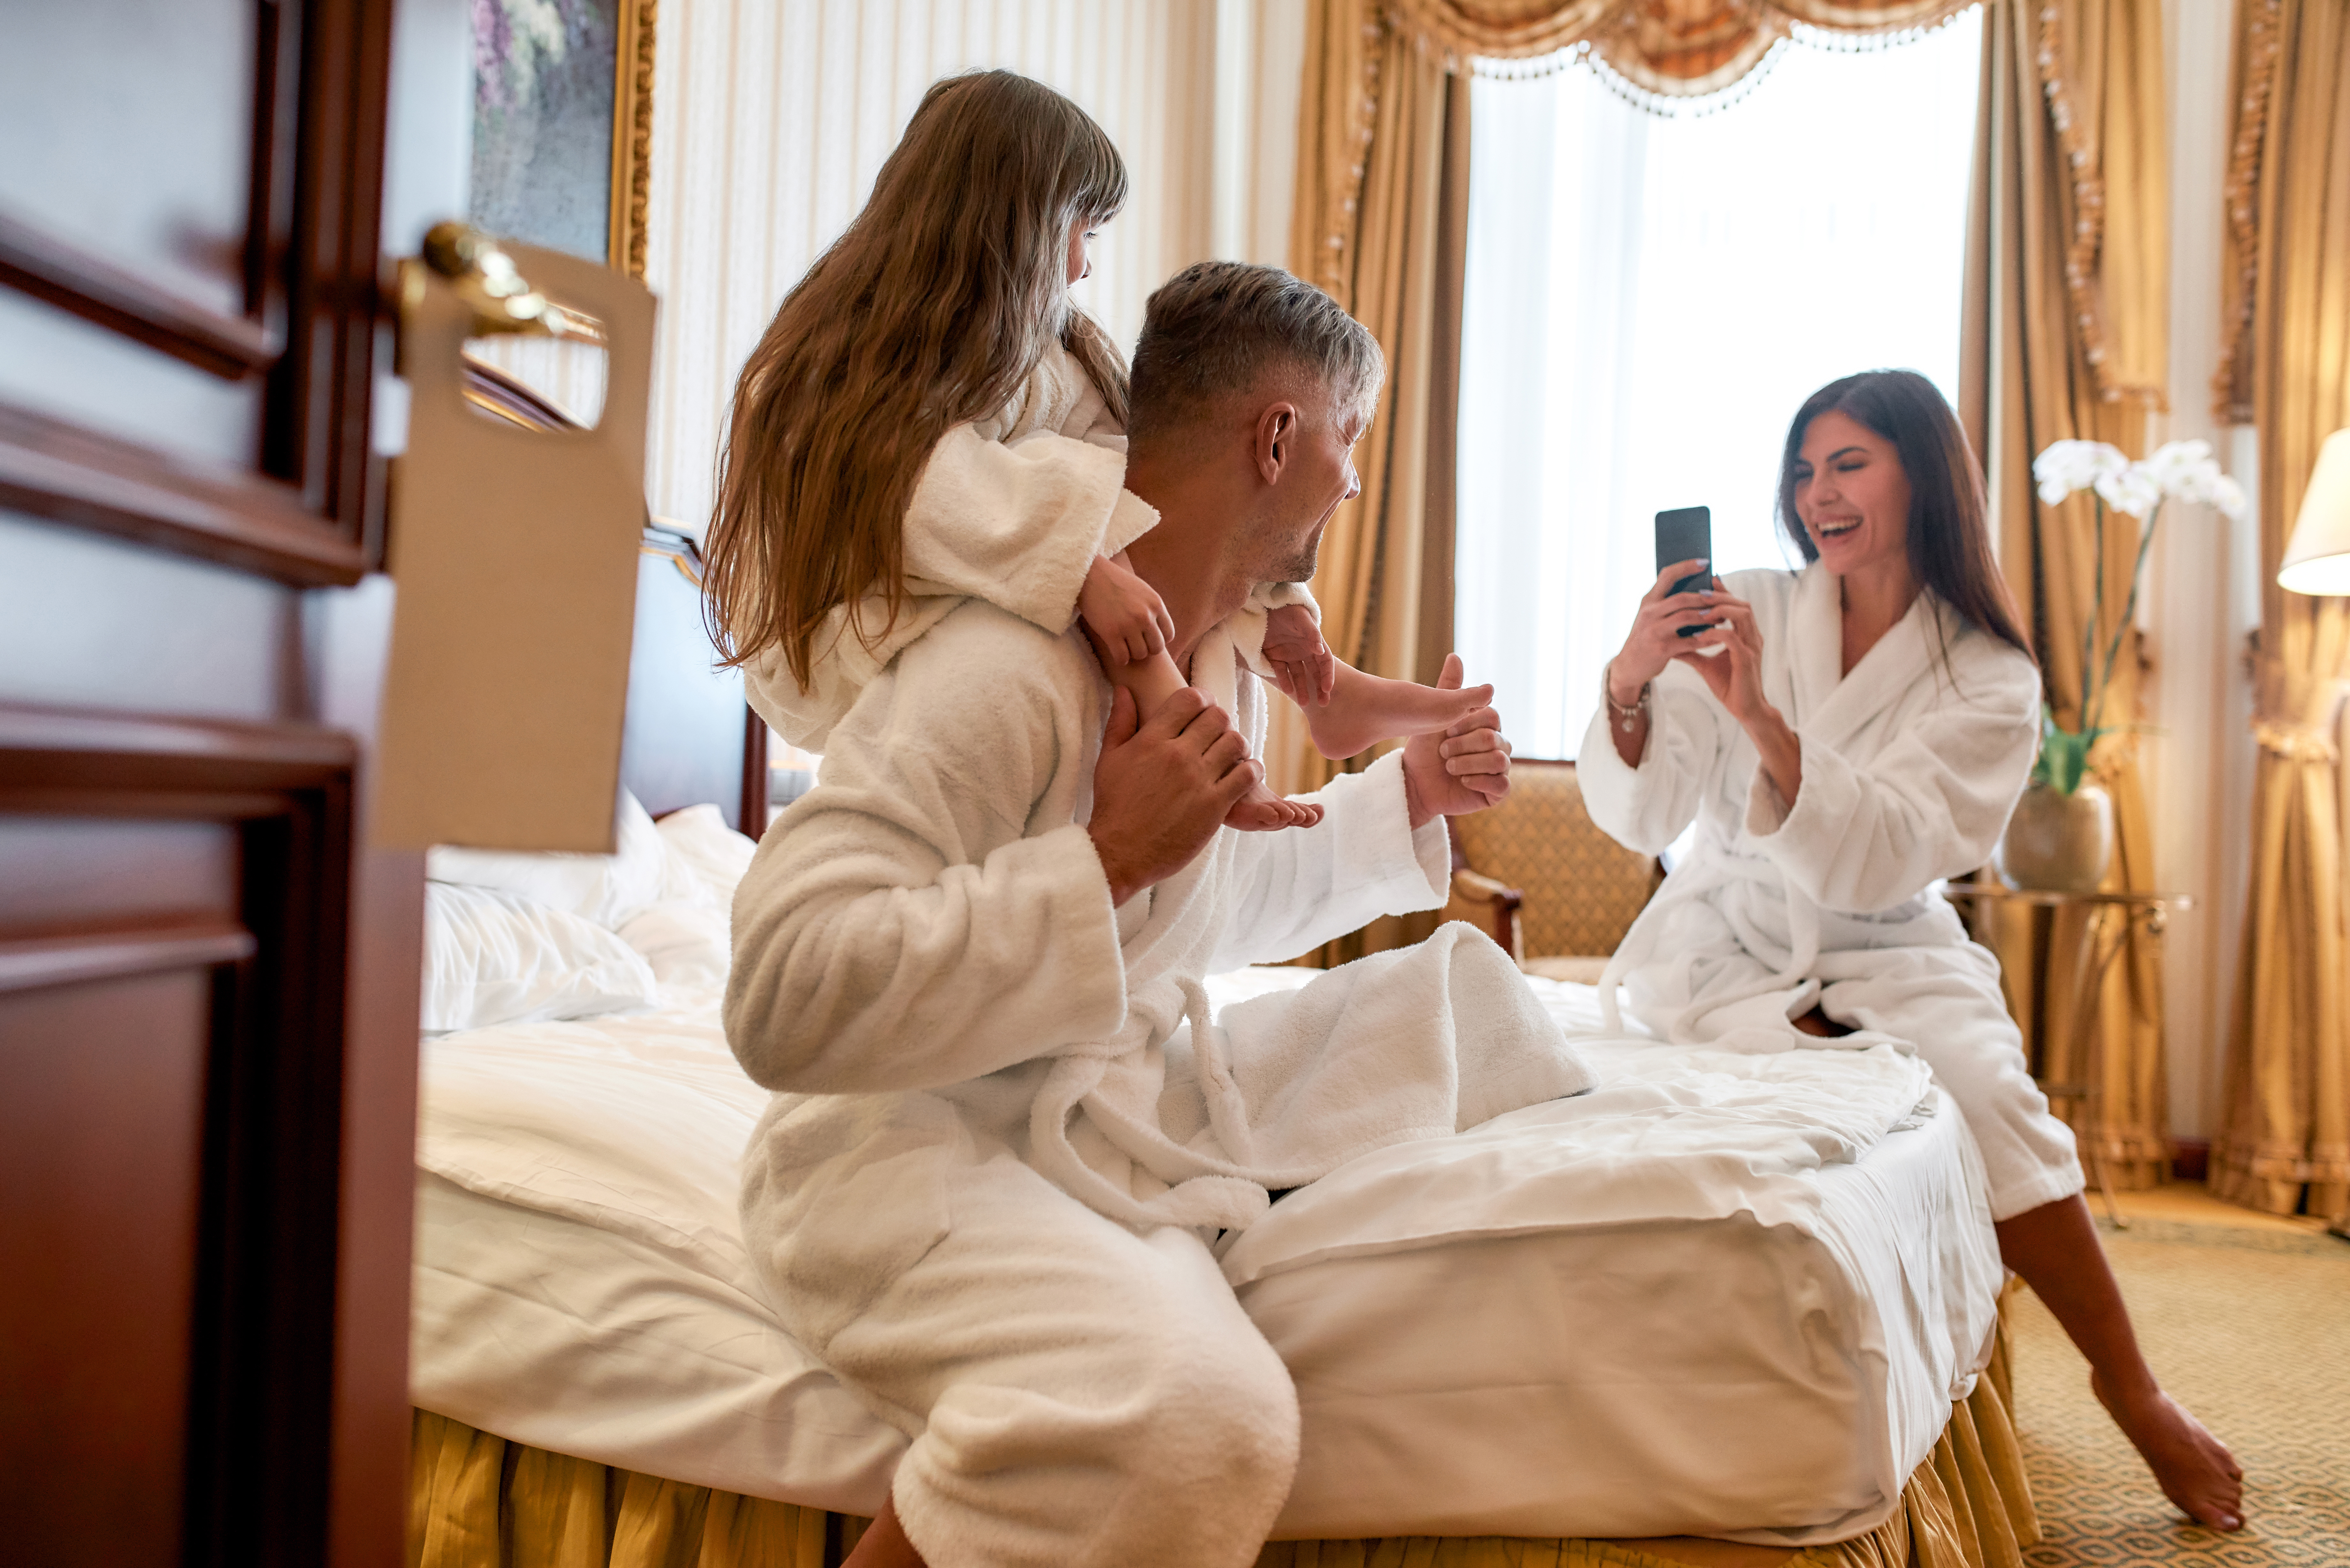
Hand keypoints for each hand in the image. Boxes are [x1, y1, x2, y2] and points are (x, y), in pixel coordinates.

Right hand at [1079, 554, 1176, 665]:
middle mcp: (1145, 615)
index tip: (1148, 639)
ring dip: (1132, 654)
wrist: (1089, 576)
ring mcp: (1129, 625)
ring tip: (1124, 647)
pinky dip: (1120, 659)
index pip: (1168, 634)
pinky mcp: (1111, 633)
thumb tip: (1158, 629)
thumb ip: (1151, 608)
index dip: (1158, 639)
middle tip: (1135, 645)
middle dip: (1146, 649)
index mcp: (1155, 604)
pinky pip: (1122, 658)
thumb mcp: (1142, 590)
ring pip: (1140, 655)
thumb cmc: (1114, 582)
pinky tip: (1115, 652)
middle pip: (1156, 647)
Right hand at [1088, 685, 1258, 903]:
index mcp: (1151, 740)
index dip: (1202, 699)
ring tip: (1231, 755)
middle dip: (1220, 721)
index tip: (1202, 710)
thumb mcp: (1108, 760)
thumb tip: (1125, 690)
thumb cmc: (1113, 806)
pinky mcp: (1215, 806)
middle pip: (1218, 716)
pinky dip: (1250, 770)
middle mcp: (1177, 755)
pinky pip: (1247, 775)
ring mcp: (1198, 780)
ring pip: (1236, 742)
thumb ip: (1120, 721)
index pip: (1190, 699)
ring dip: (1238, 745)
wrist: (1119, 853)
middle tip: (1217, 735)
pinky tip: (1242, 775)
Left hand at [1260, 603, 1335, 704]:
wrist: (1265, 604)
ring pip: (1298, 676)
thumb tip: (1321, 650)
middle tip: (1323, 703)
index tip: (1327, 688)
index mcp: (1314, 642)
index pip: (1325, 662)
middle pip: (1314, 673)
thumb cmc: (1288, 609)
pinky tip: (1287, 690)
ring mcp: (1289, 655)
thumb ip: (1311, 634)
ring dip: (1301, 689)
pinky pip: (1280, 672)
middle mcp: (1303, 651)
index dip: (1327, 675)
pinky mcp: (1274, 657)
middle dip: (1319, 689)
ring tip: (1303, 703)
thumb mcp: (1301, 619)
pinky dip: (1284, 681)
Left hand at [1402, 654, 1510, 826]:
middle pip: (1494, 738)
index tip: (1445, 730)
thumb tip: (1454, 656)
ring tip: (1448, 767)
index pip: (1492, 716)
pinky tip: (1461, 781)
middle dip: (1462, 745)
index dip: (1467, 723)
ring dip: (1467, 763)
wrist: (1414, 782)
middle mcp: (1498, 746)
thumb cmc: (1425, 750)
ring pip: (1499, 760)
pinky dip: (1478, 781)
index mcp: (1487, 727)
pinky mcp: (1496, 792)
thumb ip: (1449, 688)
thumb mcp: (1435, 716)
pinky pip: (1502, 785)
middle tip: (1443, 752)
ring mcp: (1499, 769)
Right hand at [1608, 560, 1725, 704]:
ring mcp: (1654, 631)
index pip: (1667, 576)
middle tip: (1723, 597)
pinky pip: (1691, 641)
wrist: (1629, 666)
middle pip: (1682, 597)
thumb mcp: (1650, 616)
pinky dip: (1707, 638)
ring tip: (1723, 617)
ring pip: (1687, 617)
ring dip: (1708, 616)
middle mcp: (1649, 613)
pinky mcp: (1662, 649)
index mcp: (1648, 601)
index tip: (1705, 562)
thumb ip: (1667, 603)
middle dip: (1705, 597)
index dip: (1687, 567)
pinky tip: (1718, 637)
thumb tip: (1698, 588)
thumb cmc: (1646, 637)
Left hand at [1675, 597, 1801, 805]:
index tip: (1704, 583)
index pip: (1736, 606)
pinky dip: (1716, 633)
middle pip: (1742, 604)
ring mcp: (1751, 647)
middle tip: (1699, 593)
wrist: (1744, 710)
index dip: (1722, 592)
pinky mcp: (1746, 660)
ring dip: (1720, 610)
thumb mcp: (1705, 664)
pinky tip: (1701, 635)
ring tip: (1700, 611)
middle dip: (1721, 595)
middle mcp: (1751, 637)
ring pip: (1742, 615)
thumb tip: (1672, 641)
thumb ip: (1692, 649)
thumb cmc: (1728, 685)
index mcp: (1745, 635)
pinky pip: (1732, 638)